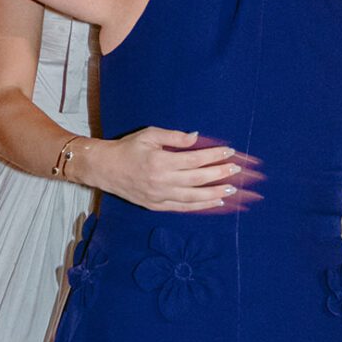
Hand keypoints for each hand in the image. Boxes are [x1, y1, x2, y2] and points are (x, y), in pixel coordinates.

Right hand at [92, 126, 259, 213]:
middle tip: (237, 170)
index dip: (214, 156)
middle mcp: (161, 181)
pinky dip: (201, 206)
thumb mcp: (149, 134)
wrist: (104, 169)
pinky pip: (183, 207)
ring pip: (194, 197)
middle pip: (198, 179)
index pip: (195, 160)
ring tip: (233, 189)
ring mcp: (159, 196)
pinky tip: (215, 201)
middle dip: (220, 174)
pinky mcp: (156, 206)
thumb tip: (197, 137)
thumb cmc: (127, 148)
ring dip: (215, 193)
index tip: (230, 152)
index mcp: (160, 162)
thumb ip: (175, 137)